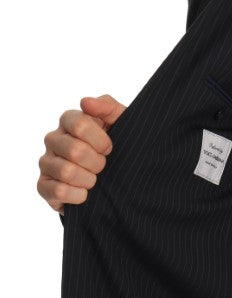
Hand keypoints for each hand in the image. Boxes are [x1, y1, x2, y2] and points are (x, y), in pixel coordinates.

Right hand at [37, 94, 127, 214]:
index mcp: (70, 122)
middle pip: (74, 150)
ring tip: (95, 180)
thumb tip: (86, 102)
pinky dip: (78, 195)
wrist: (120, 180)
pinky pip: (59, 191)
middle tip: (104, 166)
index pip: (79, 124)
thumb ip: (108, 108)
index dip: (100, 140)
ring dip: (89, 179)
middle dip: (97, 162)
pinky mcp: (44, 186)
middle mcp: (53, 139)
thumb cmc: (119, 147)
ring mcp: (46, 163)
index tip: (109, 148)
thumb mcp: (122, 124)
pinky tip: (85, 194)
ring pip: (66, 172)